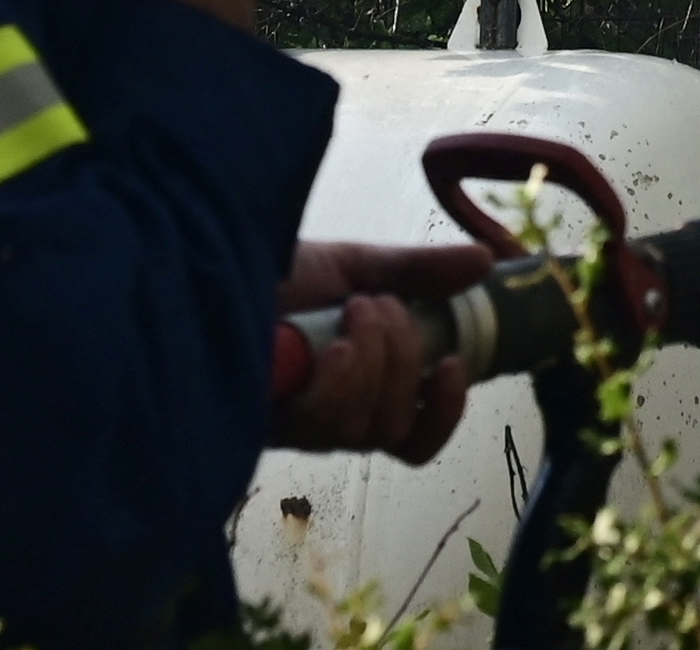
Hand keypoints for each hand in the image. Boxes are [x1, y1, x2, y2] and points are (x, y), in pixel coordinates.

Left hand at [267, 239, 482, 461]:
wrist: (212, 262)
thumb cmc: (282, 273)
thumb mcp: (358, 266)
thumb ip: (418, 272)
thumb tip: (487, 262)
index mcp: (364, 390)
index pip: (416, 437)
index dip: (446, 413)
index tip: (454, 364)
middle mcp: (334, 419)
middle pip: (394, 426)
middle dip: (405, 361)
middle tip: (382, 305)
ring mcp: (298, 425)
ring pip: (362, 428)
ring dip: (374, 364)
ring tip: (356, 309)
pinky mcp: (265, 421)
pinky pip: (320, 424)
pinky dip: (339, 382)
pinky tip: (334, 346)